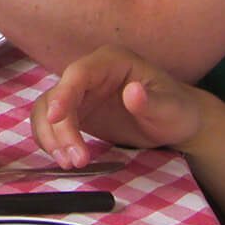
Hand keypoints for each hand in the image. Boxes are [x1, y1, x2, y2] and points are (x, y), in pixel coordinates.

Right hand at [31, 45, 205, 168]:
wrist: (176, 123)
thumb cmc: (177, 110)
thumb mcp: (171, 108)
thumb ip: (152, 101)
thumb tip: (132, 92)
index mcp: (110, 61)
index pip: (77, 74)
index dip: (62, 94)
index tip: (55, 118)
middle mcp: (89, 74)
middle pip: (57, 96)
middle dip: (59, 128)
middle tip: (75, 160)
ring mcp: (80, 93)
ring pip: (47, 110)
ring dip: (51, 136)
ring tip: (69, 163)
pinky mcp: (76, 112)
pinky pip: (52, 123)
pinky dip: (51, 140)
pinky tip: (63, 158)